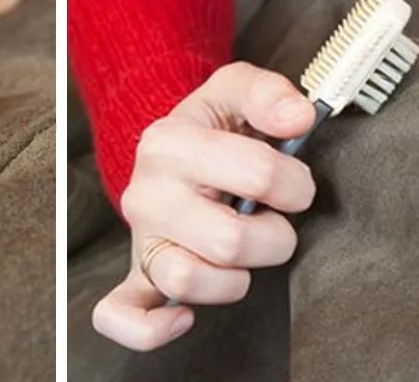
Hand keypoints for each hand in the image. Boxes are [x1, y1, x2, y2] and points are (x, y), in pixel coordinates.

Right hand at [91, 62, 316, 350]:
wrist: (170, 155)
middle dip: (274, 238)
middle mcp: (146, 193)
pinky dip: (151, 328)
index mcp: (168, 142)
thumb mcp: (235, 90)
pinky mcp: (137, 276)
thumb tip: (297, 117)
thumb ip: (269, 93)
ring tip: (244, 259)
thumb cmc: (211, 130)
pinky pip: (121, 315)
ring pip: (186, 281)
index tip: (296, 184)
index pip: (257, 173)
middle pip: (229, 240)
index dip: (296, 184)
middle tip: (275, 222)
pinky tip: (184, 319)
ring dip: (235, 280)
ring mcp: (141, 238)